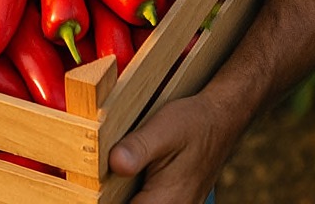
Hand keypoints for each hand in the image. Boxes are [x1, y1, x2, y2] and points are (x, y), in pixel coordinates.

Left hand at [108, 93, 233, 203]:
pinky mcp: (178, 200)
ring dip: (125, 194)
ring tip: (117, 174)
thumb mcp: (161, 129)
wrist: (219, 119)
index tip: (94, 189)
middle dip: (114, 196)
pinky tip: (130, 176)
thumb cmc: (192, 123)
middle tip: (102, 178)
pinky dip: (137, 193)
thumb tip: (114, 163)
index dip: (106, 200)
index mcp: (167, 200)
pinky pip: (151, 201)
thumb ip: (137, 148)